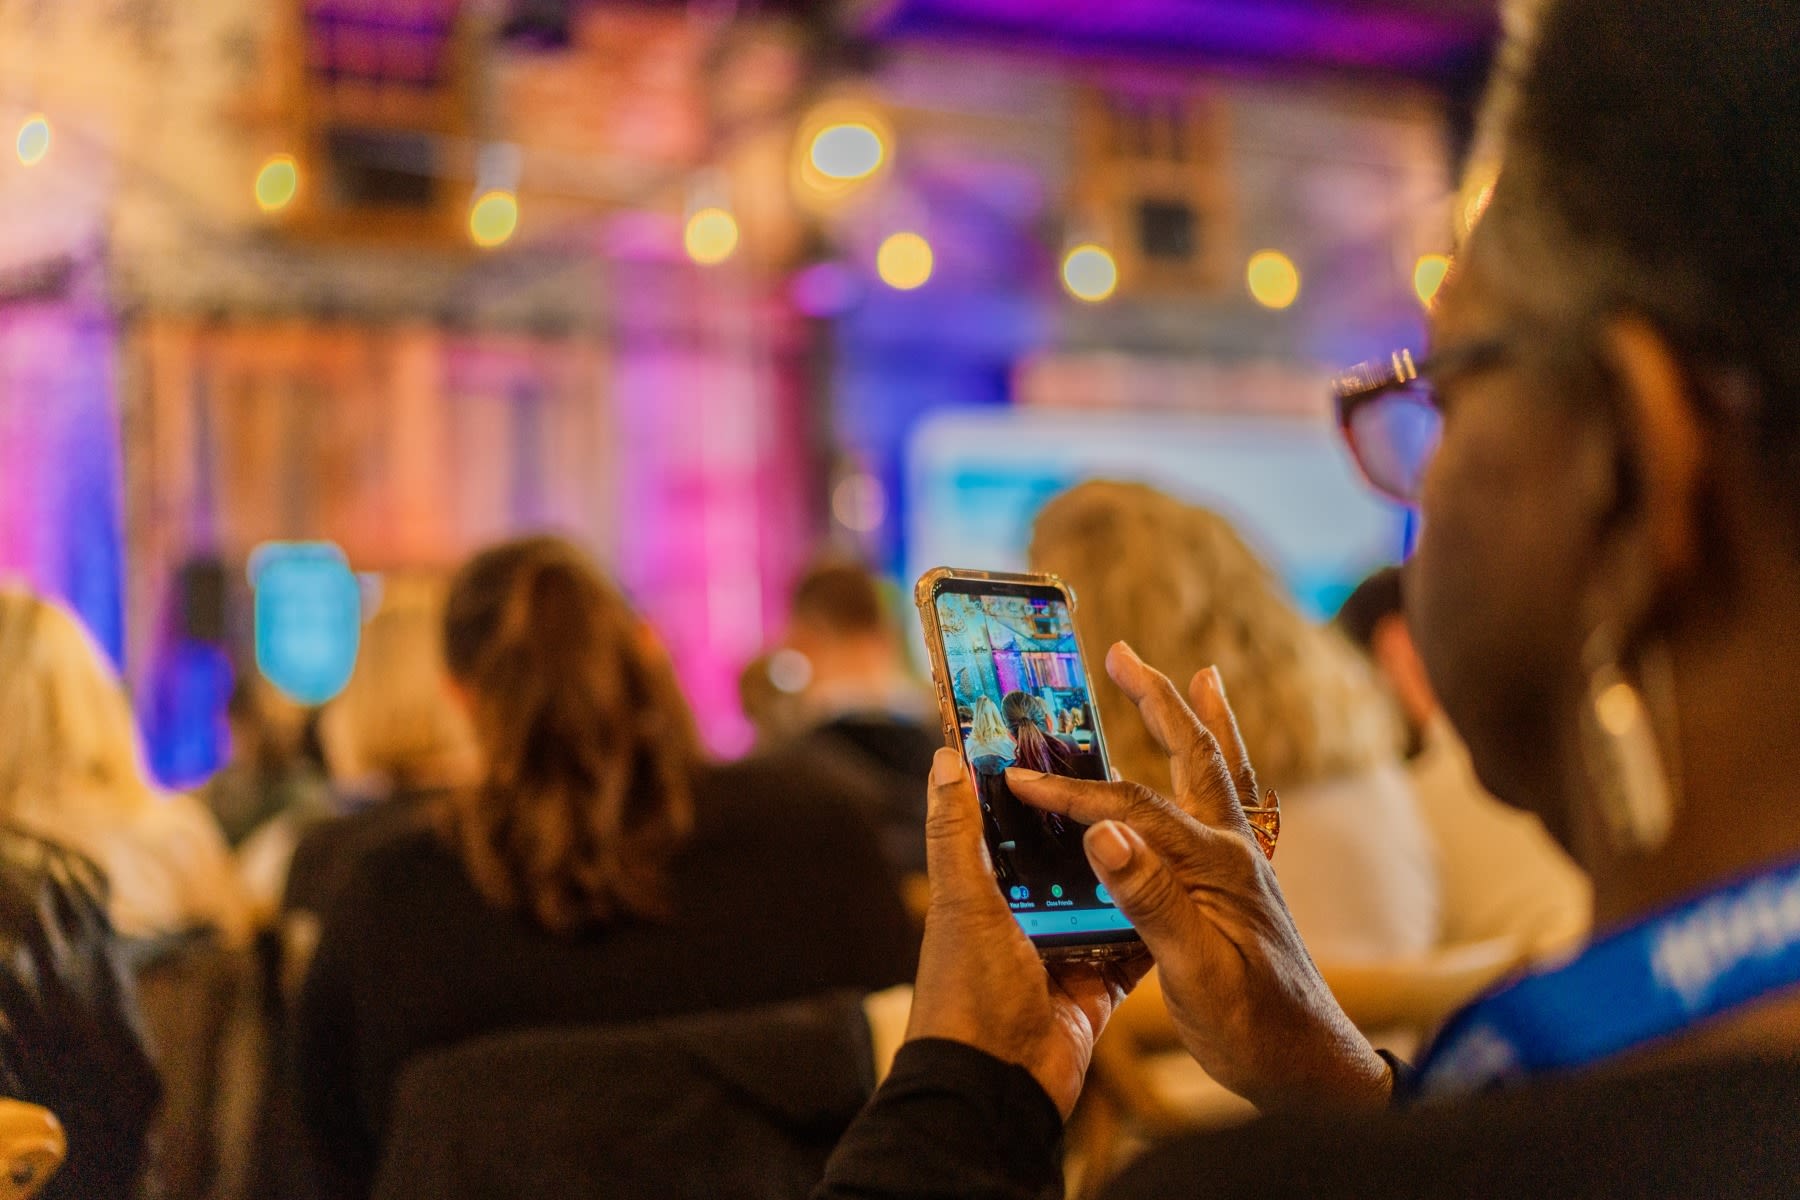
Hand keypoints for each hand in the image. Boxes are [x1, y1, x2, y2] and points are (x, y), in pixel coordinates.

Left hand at [904, 748, 1148, 1118]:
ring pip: (1104, 899)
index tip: (1064, 736)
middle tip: (1136, 773)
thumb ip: (957, 833)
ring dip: (1129, 871)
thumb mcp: (963, 903)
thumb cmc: (969, 993)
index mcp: (984, 892)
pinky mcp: (1097, 987)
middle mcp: (1022, 918)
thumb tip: (944, 757)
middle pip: (1063, 860)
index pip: (1008, 825)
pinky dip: (1153, 928)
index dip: (1030, 787)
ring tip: (1169, 822)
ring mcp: (1062, 953)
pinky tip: (1184, 893)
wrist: (998, 1089)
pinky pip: (1132, 950)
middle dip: (1093, 825)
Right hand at [1006, 643, 1391, 1113]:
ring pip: (1217, 773)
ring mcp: (1242, 866)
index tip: (1019, 778)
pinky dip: (1219, 770)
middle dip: (1154, 700)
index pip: (1131, 808)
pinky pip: (1229, 808)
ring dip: (1197, 720)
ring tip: (1194, 674)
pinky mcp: (1240, 886)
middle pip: (1192, 754)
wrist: (1314, 1071)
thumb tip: (1104, 831)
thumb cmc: (1254, 1029)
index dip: (1071, 791)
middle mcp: (1233, 851)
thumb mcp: (1195, 972)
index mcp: (1215, 865)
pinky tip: (1211, 765)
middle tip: (1120, 652)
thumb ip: (1151, 899)